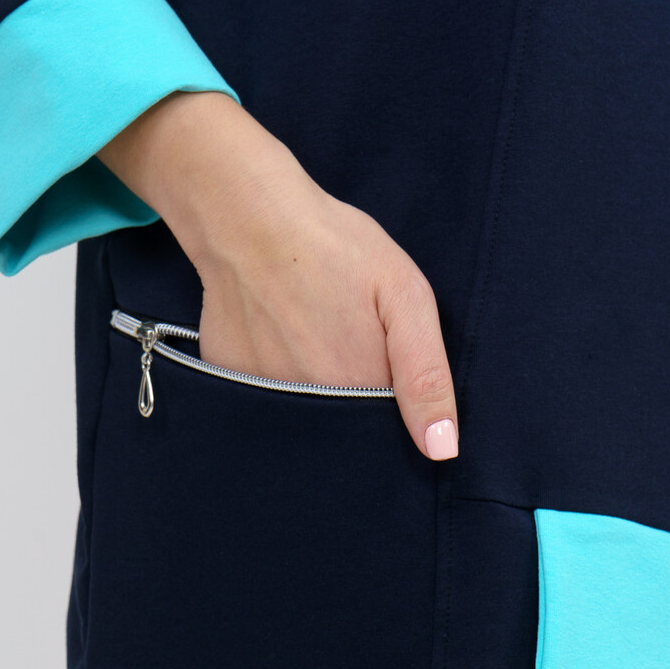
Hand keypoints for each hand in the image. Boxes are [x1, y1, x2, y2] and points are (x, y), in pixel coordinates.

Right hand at [97, 91, 458, 460]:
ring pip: (301, 423)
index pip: (384, 444)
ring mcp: (260, 401)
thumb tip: (441, 450)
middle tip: (345, 342)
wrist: (250, 218)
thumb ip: (426, 377)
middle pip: (341, 440)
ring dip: (313, 397)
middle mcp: (305, 411)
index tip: (387, 379)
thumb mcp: (405, 299)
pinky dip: (271, 379)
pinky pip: (259, 401)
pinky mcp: (227, 382)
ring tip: (312, 337)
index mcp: (356, 395)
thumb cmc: (336, 249)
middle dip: (353, 410)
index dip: (394, 423)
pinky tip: (277, 336)